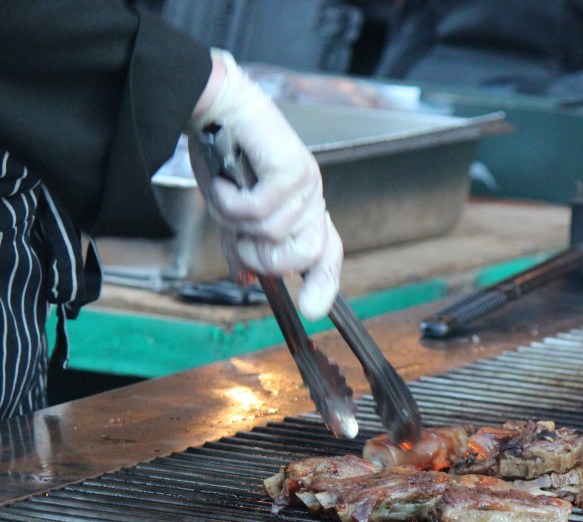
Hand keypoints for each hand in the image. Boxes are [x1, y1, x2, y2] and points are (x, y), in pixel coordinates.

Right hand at [188, 49, 341, 318]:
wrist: (213, 107)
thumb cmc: (223, 154)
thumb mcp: (232, 209)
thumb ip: (243, 242)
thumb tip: (247, 278)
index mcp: (303, 211)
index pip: (326, 253)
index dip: (323, 283)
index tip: (311, 310)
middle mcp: (311, 198)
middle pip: (305, 255)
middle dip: (263, 257)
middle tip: (237, 235)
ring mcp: (305, 183)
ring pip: (272, 234)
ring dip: (235, 222)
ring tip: (225, 194)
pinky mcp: (292, 168)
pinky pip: (258, 210)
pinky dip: (229, 201)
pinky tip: (223, 181)